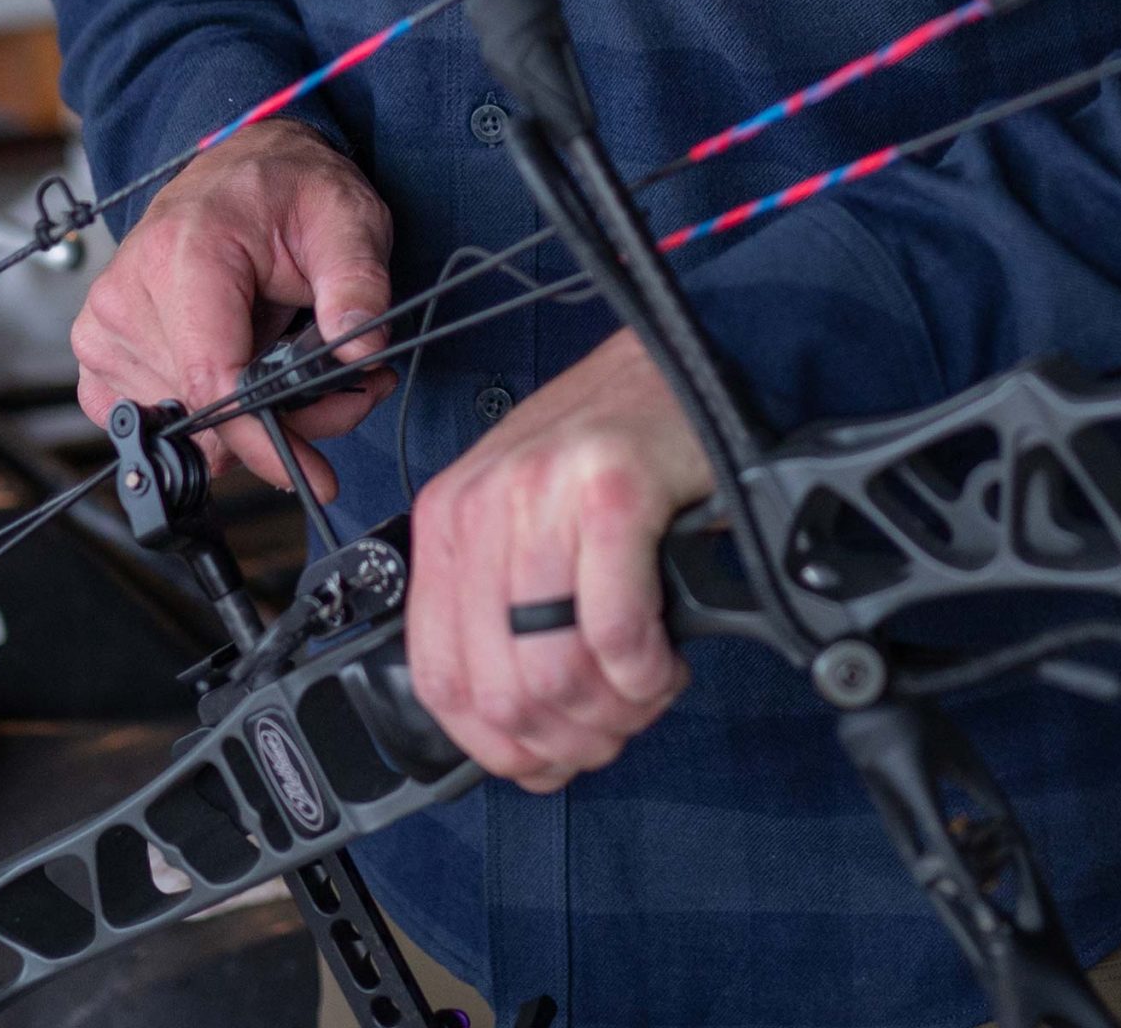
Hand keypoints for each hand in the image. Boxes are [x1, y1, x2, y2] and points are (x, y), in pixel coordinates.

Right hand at [70, 120, 393, 498]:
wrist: (241, 166)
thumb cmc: (288, 187)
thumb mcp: (347, 219)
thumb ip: (358, 284)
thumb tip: (361, 354)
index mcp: (181, 257)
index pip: (211, 383)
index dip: (264, 441)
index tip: (313, 473)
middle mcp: (125, 297)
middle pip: (204, 414)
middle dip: (284, 421)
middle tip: (346, 387)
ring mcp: (103, 330)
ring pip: (184, 426)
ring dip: (251, 418)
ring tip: (301, 365)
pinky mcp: (101, 354)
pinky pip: (154, 419)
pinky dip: (212, 414)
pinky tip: (248, 372)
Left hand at [407, 329, 711, 790]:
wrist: (681, 359)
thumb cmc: (614, 446)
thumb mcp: (527, 518)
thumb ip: (503, 606)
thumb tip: (517, 731)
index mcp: (449, 519)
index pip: (439, 678)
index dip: (494, 746)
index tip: (543, 760)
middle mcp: (484, 504)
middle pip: (502, 689)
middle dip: (567, 738)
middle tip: (614, 727)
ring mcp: (545, 494)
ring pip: (555, 671)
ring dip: (613, 711)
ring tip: (645, 691)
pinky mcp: (614, 490)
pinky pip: (617, 631)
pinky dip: (646, 672)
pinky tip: (666, 660)